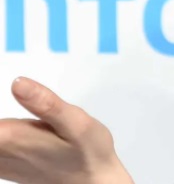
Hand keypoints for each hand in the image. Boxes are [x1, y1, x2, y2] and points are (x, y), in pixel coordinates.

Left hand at [0, 77, 133, 183]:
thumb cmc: (89, 153)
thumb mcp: (77, 123)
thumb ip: (46, 103)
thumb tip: (19, 83)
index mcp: (11, 136)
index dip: (5, 115)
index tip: (16, 91)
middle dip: (2, 123)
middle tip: (35, 120)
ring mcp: (0, 162)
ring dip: (3, 128)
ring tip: (31, 127)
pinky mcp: (5, 166)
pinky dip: (4, 136)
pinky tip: (12, 134)